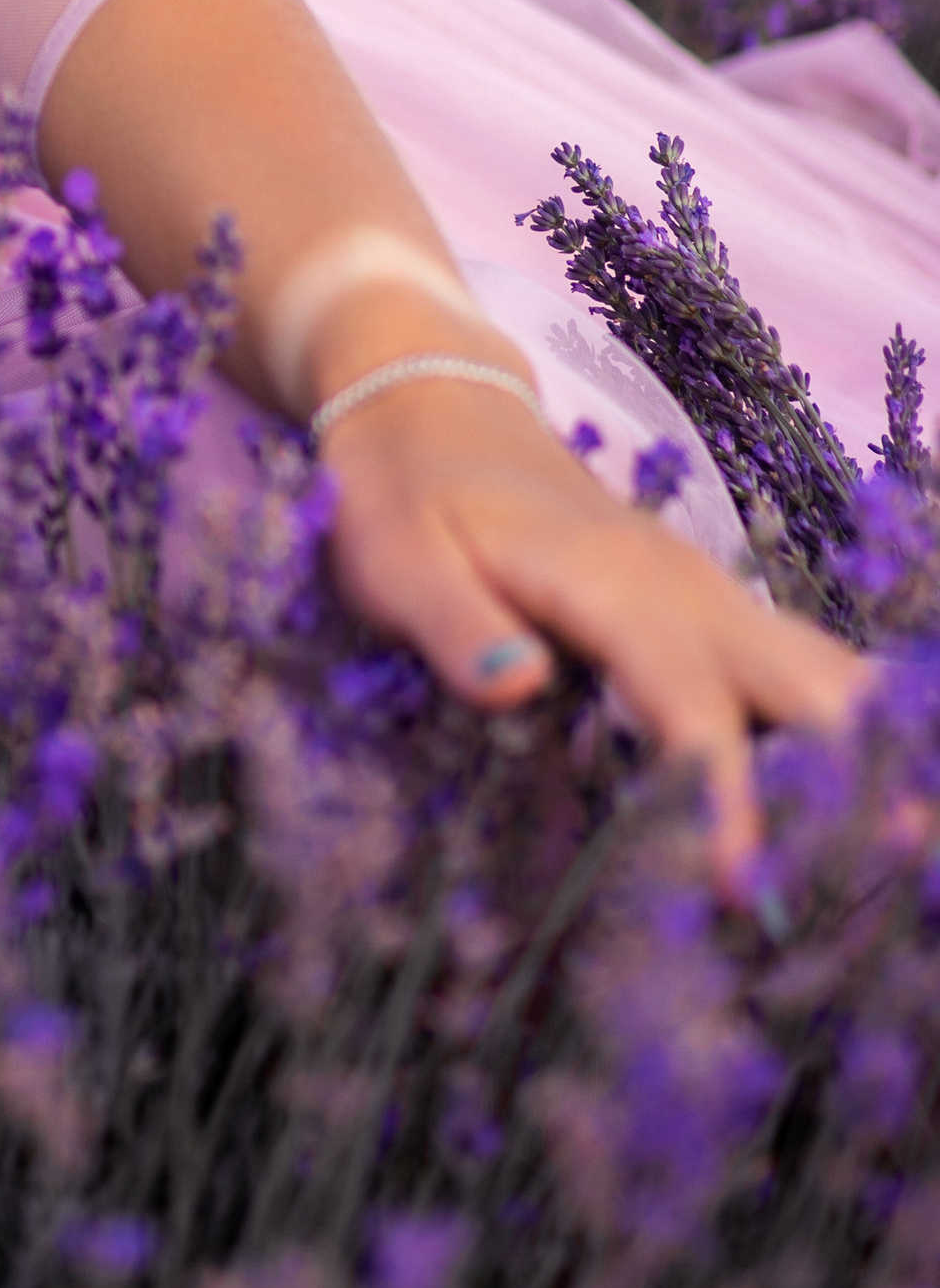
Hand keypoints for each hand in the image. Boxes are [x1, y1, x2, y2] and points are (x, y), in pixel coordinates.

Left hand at [316, 370, 871, 884]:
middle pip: (810, 681)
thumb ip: (455, 626)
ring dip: (867, 756)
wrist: (430, 403)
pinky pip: (800, 668)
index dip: (720, 795)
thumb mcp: (396, 561)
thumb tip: (516, 686)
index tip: (738, 884)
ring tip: (897, 857)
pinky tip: (854, 805)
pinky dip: (842, 733)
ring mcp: (707, 592)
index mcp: (611, 582)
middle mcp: (685, 586)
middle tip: (892, 874)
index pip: (690, 701)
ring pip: (824, 671)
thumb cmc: (406, 497)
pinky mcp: (708, 607)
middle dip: (860, 776)